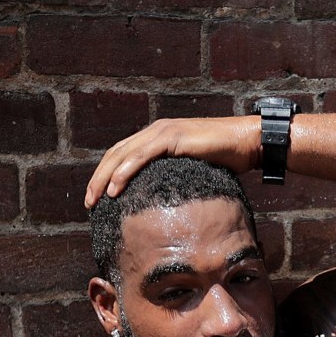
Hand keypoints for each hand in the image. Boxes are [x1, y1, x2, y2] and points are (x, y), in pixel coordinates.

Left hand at [84, 117, 261, 206]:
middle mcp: (155, 131)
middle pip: (116, 154)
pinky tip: (115, 189)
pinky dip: (124, 172)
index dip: (106, 176)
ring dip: (105, 178)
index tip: (98, 198)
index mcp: (157, 138)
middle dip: (98, 179)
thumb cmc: (228, 161)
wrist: (247, 143)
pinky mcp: (171, 137)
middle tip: (88, 202)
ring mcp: (162, 132)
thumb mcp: (194, 172)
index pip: (123, 156)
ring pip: (123, 155)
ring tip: (95, 198)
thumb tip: (170, 205)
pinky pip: (141, 156)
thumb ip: (177, 180)